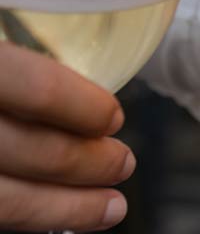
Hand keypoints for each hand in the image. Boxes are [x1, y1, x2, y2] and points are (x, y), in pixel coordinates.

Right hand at [0, 42, 131, 230]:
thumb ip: (30, 55)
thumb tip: (92, 45)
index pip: (38, 88)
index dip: (85, 107)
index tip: (113, 117)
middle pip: (30, 148)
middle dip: (88, 161)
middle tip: (124, 162)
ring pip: (7, 200)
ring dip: (68, 207)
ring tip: (114, 206)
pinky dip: (34, 218)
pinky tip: (67, 216)